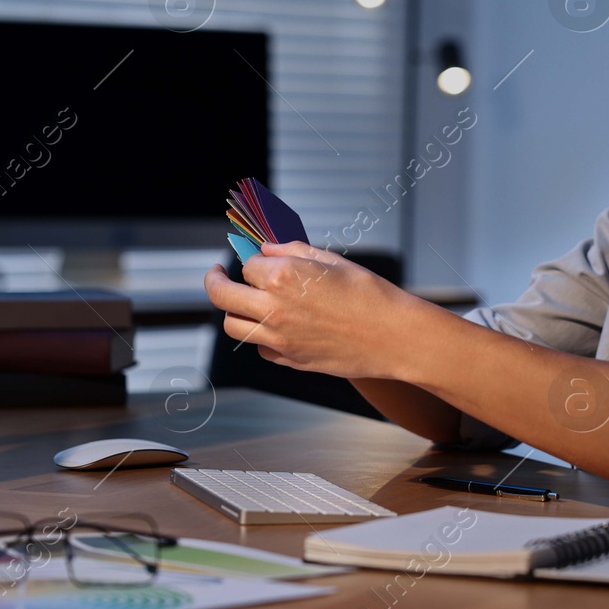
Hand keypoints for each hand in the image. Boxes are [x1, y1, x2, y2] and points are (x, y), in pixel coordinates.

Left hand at [203, 241, 414, 379]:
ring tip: (245, 303)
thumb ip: (292, 251)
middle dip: (215, 281)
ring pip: (233, 326)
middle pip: (222, 296)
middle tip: (217, 274)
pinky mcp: (289, 360)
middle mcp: (273, 308)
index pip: (247, 265)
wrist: (393, 335)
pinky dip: (261, 336)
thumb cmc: (368, 293)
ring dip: (235, 311)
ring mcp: (278, 338)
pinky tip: (276, 326)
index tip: (256, 258)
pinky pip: (260, 348)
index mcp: (282, 276)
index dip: (253, 259)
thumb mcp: (330, 260)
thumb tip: (266, 249)